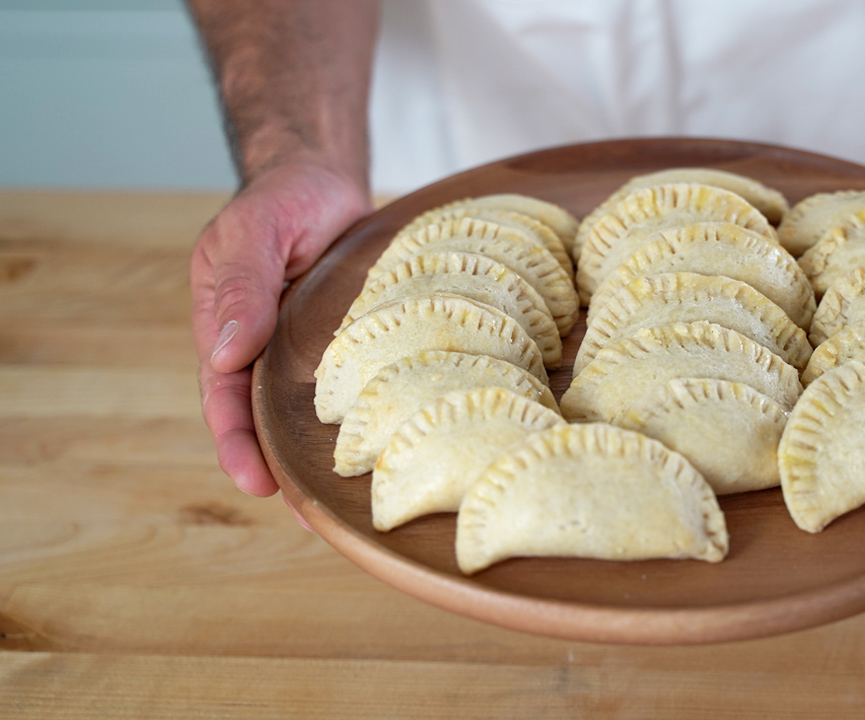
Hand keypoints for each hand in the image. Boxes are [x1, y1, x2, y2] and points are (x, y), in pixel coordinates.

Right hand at [191, 161, 370, 504]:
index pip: (223, 399)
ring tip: (353, 506)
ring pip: (314, 415)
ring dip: (327, 457)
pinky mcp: (354, 347)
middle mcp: (267, 352)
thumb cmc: (282, 200)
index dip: (236, 444)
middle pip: (267, 422)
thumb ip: (240, 289)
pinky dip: (369, 419)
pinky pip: (360, 388)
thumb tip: (226, 356)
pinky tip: (395, 445)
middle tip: (312, 519)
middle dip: (285, 472)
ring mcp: (311, 353)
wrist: (326, 179)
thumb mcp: (254, 232)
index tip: (256, 483)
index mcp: (228, 331)